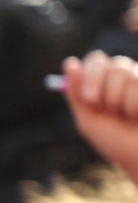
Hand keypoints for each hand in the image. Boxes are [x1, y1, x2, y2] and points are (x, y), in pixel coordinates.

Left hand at [62, 50, 137, 179]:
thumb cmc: (116, 141)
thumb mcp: (89, 120)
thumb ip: (77, 94)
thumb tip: (70, 63)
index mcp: (104, 82)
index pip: (96, 60)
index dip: (91, 74)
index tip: (88, 98)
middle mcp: (126, 76)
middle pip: (115, 63)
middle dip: (106, 87)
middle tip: (105, 108)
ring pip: (127, 73)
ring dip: (121, 101)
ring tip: (127, 117)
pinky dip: (135, 104)